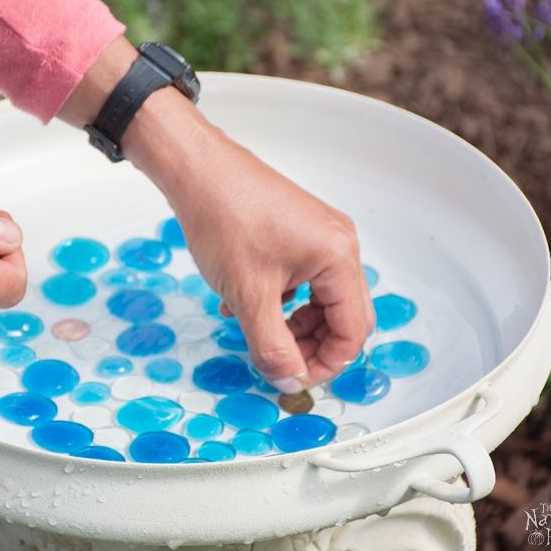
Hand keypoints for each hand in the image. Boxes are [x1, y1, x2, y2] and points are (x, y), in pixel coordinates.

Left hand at [60, 36, 373, 391]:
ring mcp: (319, 234)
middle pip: (341, 314)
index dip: (327, 363)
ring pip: (318, 298)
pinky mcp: (297, 230)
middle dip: (310, 344)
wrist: (196, 169)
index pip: (353, 329)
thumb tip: (289, 381)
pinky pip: (301, 278)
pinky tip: (243, 302)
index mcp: (338, 256)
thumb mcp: (249, 296)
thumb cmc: (224, 217)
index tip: (294, 380)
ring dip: (291, 323)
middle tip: (276, 362)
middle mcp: (338, 243)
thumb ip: (272, 346)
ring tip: (253, 330)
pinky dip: (279, 299)